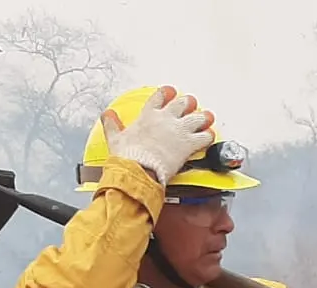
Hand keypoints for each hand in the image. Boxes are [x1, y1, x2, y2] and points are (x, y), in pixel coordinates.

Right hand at [100, 86, 215, 184]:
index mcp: (149, 115)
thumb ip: (112, 124)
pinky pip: (205, 136)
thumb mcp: (115, 138)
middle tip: (191, 103)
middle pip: (182, 103)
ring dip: (203, 117)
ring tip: (207, 117)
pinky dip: (209, 136)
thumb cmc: (128, 155)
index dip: (167, 92)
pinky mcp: (188, 144)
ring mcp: (179, 130)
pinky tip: (210, 135)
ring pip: (198, 117)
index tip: (170, 91)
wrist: (140, 168)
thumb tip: (107, 115)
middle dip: (188, 102)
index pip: (160, 96)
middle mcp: (166, 118)